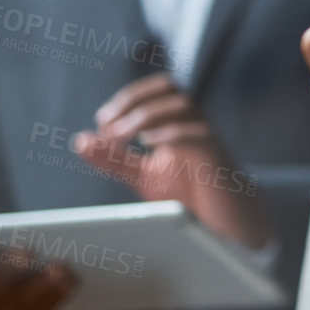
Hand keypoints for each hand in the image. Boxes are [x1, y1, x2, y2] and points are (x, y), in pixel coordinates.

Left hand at [74, 73, 271, 250]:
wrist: (228, 223)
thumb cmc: (190, 194)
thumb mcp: (142, 175)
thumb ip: (114, 158)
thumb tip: (80, 140)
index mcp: (177, 122)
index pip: (152, 92)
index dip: (124, 101)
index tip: (102, 124)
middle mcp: (194, 122)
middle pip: (169, 87)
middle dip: (134, 100)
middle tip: (108, 124)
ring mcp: (208, 138)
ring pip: (183, 105)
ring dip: (146, 115)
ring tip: (120, 136)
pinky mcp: (217, 158)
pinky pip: (198, 134)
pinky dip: (170, 134)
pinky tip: (149, 144)